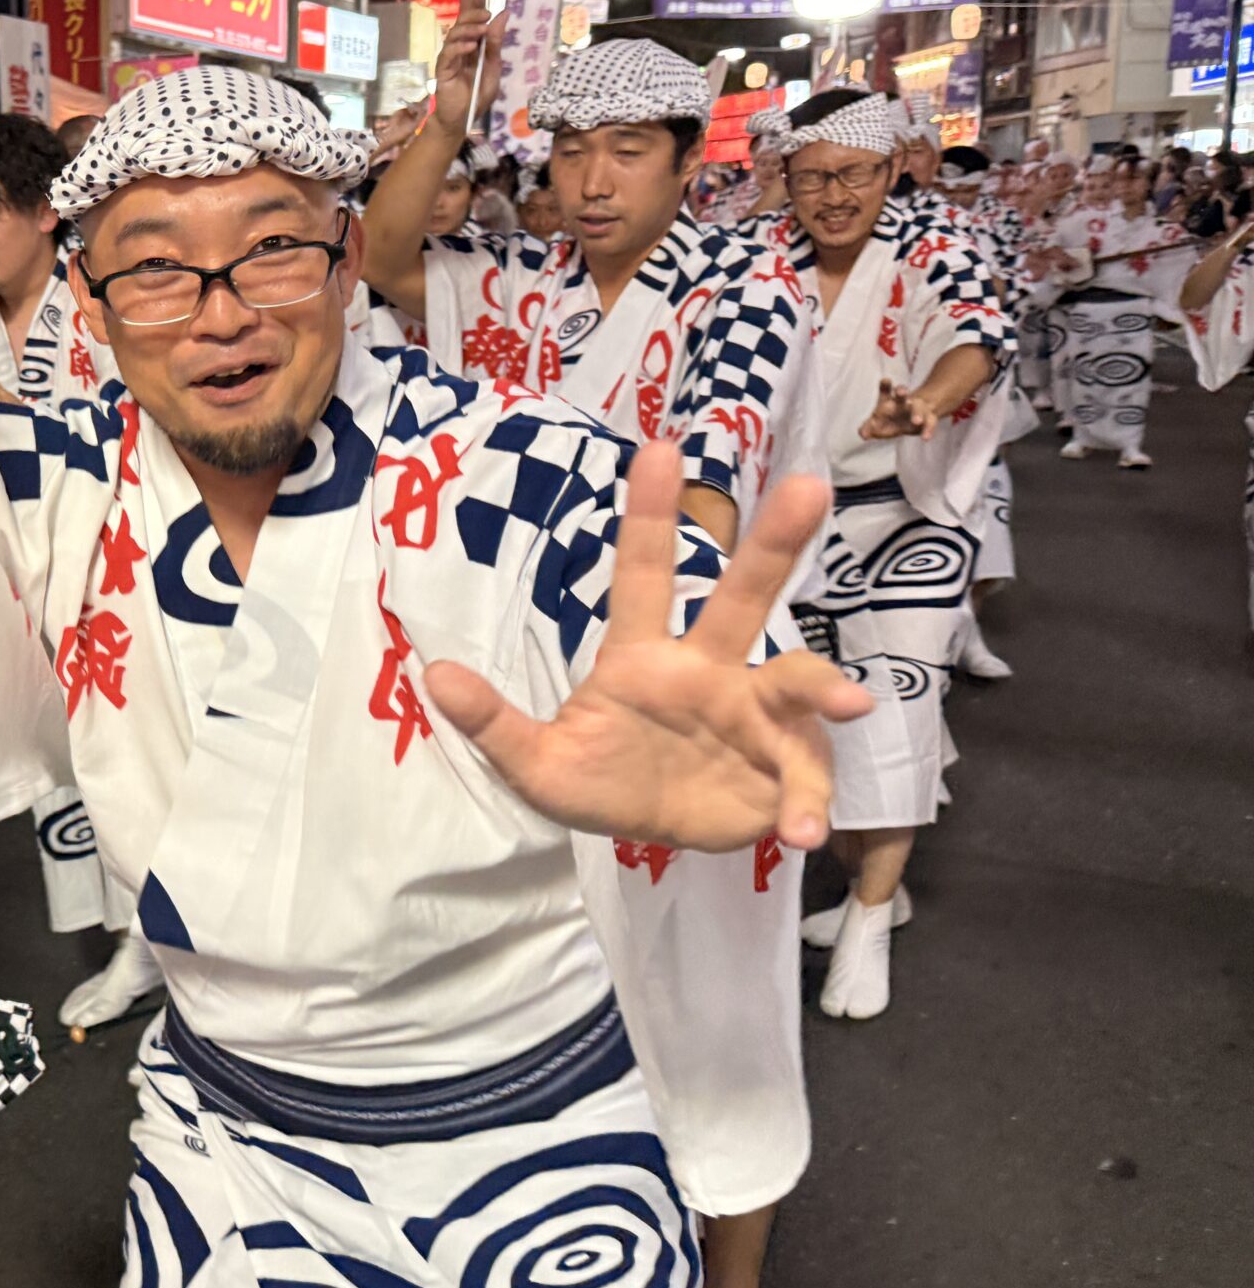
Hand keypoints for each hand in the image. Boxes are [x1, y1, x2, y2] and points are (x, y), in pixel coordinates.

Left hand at [423, 444, 871, 853]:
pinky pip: (805, 774)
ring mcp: (753, 714)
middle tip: (810, 486)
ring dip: (826, 688)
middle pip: (744, 595)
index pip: (645, 574)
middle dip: (775, 541)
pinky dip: (809, 801)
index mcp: (644, 658)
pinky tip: (802, 829)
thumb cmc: (594, 783)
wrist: (645, 838)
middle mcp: (708, 670)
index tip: (659, 450)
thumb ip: (492, 725)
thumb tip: (435, 676)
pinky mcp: (782, 767)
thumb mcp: (535, 766)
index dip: (651, 515)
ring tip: (852, 704)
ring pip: (798, 679)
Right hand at [430, 7, 507, 138]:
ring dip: (468, 29)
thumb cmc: (478, 96)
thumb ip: (496, 43)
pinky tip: (470, 47)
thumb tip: (504, 14)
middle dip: (472, 14)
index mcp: (473, 47)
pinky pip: (447, 54)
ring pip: (453, 35)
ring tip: (482, 30)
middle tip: (486, 14)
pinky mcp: (442, 70)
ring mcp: (449, 58)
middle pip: (461, 24)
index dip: (474, 4)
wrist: (464, 120)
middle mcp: (459, 49)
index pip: (472, 21)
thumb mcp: (493, 67)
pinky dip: (459, 47)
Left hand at [858, 377, 934, 440]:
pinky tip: (925, 438)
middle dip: (901, 391)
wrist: (915, 419)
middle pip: (903, 394)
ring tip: (916, 421)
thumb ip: (868, 427)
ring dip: (917, 414)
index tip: (886, 380)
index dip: (886, 385)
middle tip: (901, 391)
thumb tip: (862, 434)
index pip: (886, 390)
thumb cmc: (892, 419)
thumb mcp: (878, 423)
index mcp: (890, 400)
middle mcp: (904, 402)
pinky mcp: (928, 420)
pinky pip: (930, 424)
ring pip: (918, 408)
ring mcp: (918, 409)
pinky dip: (928, 430)